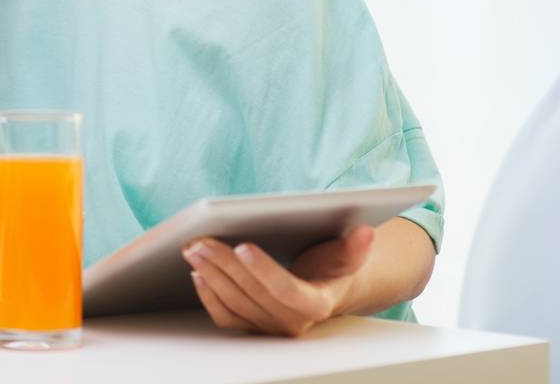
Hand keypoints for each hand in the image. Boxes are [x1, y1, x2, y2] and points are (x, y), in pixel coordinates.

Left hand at [184, 225, 374, 336]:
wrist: (326, 289)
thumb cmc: (332, 267)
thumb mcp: (345, 255)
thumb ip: (354, 247)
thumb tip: (367, 232)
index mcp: (317, 304)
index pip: (287, 290)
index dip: (264, 270)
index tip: (243, 245)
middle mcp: (293, 323)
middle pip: (252, 294)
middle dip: (223, 265)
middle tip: (200, 240)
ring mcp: (270, 328)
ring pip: (234, 305)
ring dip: (210, 275)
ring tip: (192, 249)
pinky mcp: (253, 327)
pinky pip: (226, 317)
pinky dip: (208, 296)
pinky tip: (197, 272)